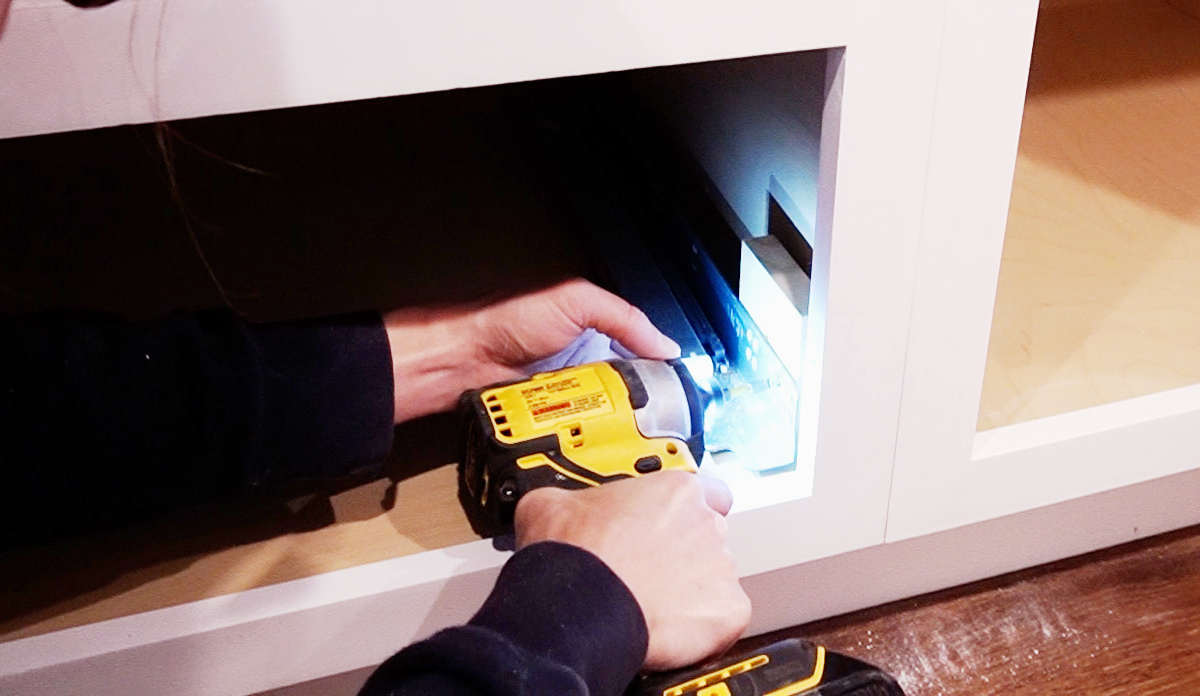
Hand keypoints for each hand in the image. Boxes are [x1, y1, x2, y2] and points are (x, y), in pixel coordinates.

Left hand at [382, 279, 680, 422]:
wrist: (463, 357)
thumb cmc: (509, 318)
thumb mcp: (576, 301)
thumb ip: (623, 318)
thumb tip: (665, 345)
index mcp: (595, 331)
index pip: (641, 353)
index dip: (660, 371)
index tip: (679, 391)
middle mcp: (584, 364)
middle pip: (628, 391)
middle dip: (642, 406)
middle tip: (657, 420)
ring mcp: (568, 395)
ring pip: (607, 417)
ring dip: (617, 426)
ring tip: (632, 435)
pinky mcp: (551, 420)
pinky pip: (579, 433)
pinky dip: (588, 439)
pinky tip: (598, 442)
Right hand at [514, 471, 750, 671]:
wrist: (577, 609)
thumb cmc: (572, 558)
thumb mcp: (551, 505)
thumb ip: (572, 499)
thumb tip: (555, 506)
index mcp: (676, 491)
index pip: (708, 491)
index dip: (686, 511)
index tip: (668, 524)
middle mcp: (708, 524)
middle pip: (708, 536)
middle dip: (683, 553)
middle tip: (648, 570)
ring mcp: (722, 569)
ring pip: (715, 579)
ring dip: (690, 591)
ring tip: (650, 605)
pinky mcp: (729, 612)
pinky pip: (723, 619)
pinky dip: (702, 628)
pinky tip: (667, 630)